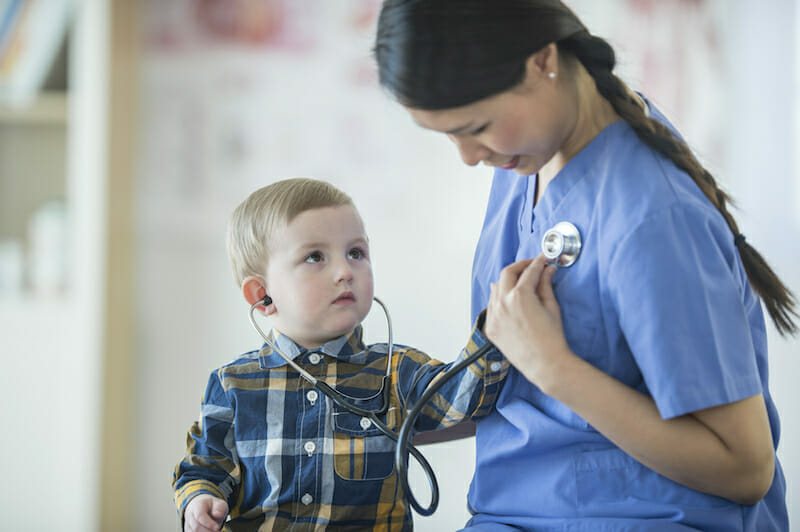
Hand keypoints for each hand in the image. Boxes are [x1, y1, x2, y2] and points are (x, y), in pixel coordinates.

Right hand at [184, 494, 228, 531]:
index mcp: (198, 505)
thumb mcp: (219, 503)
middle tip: (218, 531)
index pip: (200, 515)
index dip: (209, 523)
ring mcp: (188, 522)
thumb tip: (217, 514)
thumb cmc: (212, 506)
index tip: (217, 527)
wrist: (202, 506)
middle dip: (208, 531)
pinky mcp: (188, 529)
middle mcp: (190, 514)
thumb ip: (219, 508)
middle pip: (196, 526)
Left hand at [485, 255, 573, 388]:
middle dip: (520, 266)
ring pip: (496, 288)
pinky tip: (509, 300)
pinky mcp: (491, 328)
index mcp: (520, 296)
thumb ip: (546, 285)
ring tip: (521, 282)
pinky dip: (500, 298)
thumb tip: (548, 270)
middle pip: (507, 273)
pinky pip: (492, 306)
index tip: (543, 259)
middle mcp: (503, 303)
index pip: (529, 271)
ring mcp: (494, 316)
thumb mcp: (551, 307)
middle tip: (531, 266)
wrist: (545, 364)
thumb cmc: (552, 338)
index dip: (538, 262)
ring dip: (508, 282)